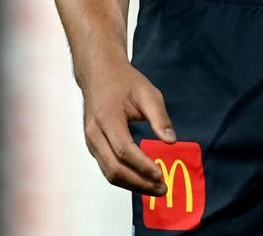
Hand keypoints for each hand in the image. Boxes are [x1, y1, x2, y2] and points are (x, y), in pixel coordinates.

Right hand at [81, 59, 176, 194]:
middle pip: (114, 168)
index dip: (142, 165)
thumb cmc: (124, 81)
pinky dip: (125, 178)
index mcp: (107, 117)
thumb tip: (172, 142)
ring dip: (132, 184)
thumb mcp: (147, 92)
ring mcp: (90, 141)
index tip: (161, 174)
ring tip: (155, 188)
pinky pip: (107, 168)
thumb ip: (159, 117)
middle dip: (139, 182)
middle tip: (162, 188)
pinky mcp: (93, 146)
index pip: (124, 150)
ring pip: (109, 173)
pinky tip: (141, 180)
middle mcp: (94, 133)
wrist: (99, 74)